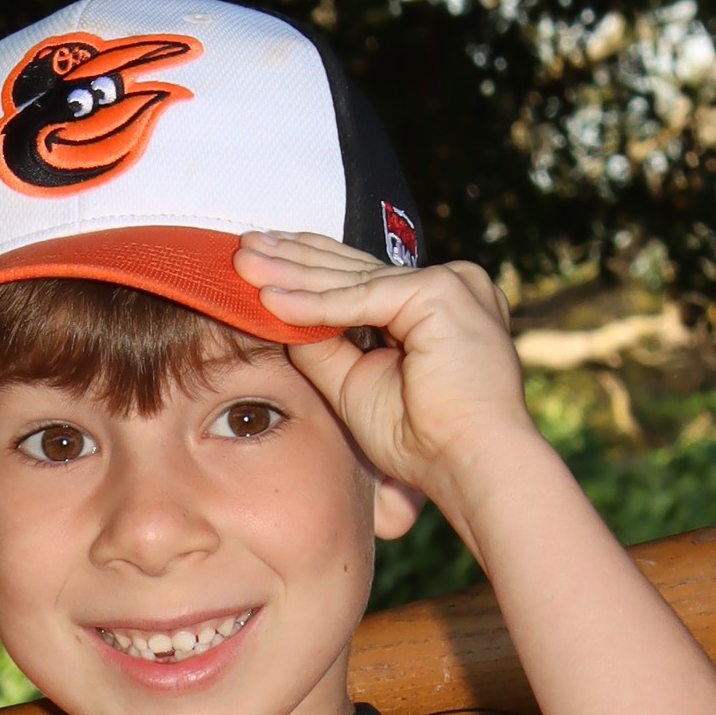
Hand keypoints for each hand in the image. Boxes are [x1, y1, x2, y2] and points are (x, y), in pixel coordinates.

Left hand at [234, 234, 539, 528]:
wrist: (473, 466)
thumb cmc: (425, 441)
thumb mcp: (357, 384)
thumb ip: (324, 346)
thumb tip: (278, 313)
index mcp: (436, 305)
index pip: (363, 278)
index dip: (310, 271)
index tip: (262, 266)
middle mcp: (448, 284)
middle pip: (355, 269)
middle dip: (292, 260)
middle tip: (242, 248)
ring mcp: (450, 282)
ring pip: (354, 278)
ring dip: (293, 273)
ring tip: (243, 265)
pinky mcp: (442, 291)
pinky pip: (363, 297)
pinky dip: (315, 303)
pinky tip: (270, 300)